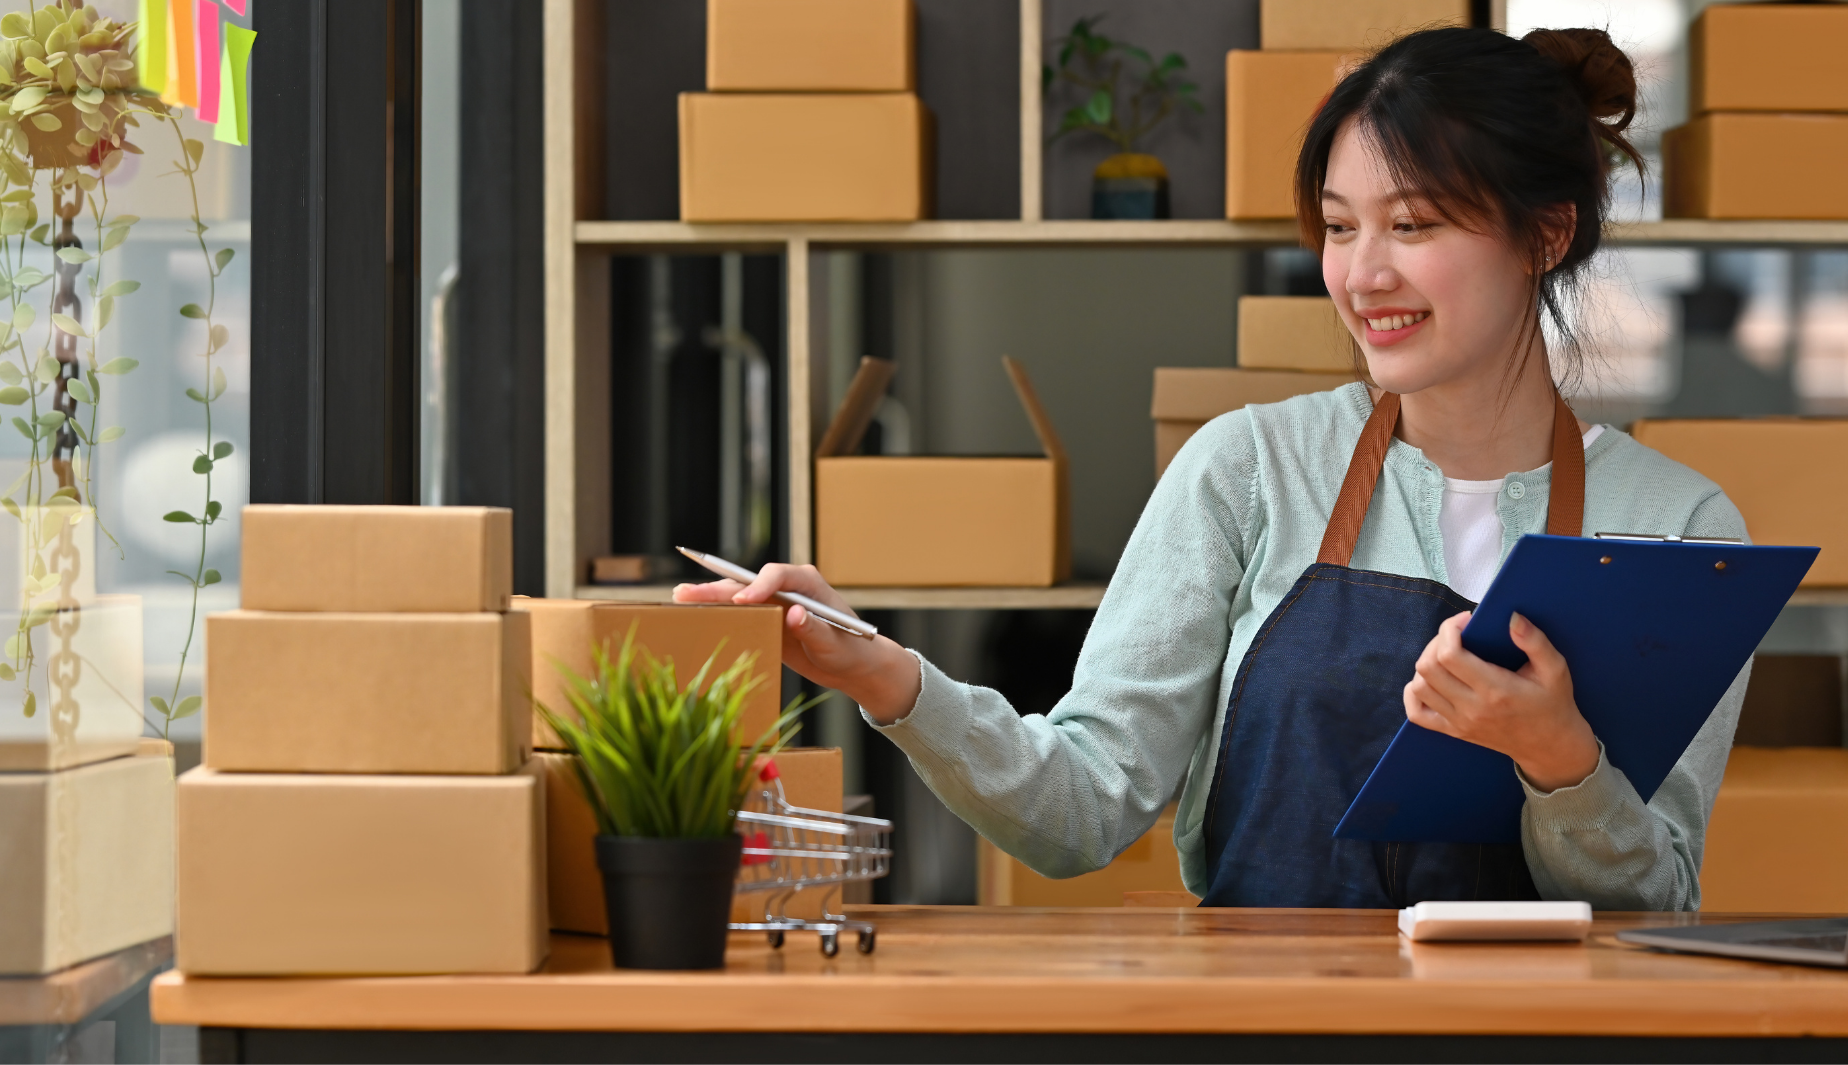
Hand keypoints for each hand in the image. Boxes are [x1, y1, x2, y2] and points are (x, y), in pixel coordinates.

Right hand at [673, 563, 921, 723]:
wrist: (854, 664)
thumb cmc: (851, 650)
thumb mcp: (836, 644)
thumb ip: (816, 629)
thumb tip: (794, 614)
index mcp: (808, 583)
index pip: (777, 576)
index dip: (758, 585)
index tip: (742, 600)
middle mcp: (788, 587)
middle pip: (749, 583)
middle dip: (719, 587)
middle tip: (688, 593)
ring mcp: (775, 602)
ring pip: (738, 596)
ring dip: (711, 596)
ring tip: (680, 597)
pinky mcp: (768, 619)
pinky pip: (740, 614)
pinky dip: (718, 613)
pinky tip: (695, 614)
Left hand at [1403, 611, 1599, 792]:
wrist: (1550, 747)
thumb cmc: (1553, 704)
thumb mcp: (1555, 670)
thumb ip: (1535, 642)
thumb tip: (1513, 617)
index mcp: (1495, 690)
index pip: (1449, 655)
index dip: (1449, 630)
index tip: (1465, 621)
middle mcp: (1471, 708)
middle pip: (1428, 667)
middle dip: (1437, 642)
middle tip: (1457, 635)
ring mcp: (1459, 722)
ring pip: (1419, 686)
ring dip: (1426, 664)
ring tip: (1447, 654)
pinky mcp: (1453, 731)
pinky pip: (1417, 713)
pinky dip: (1414, 693)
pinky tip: (1430, 680)